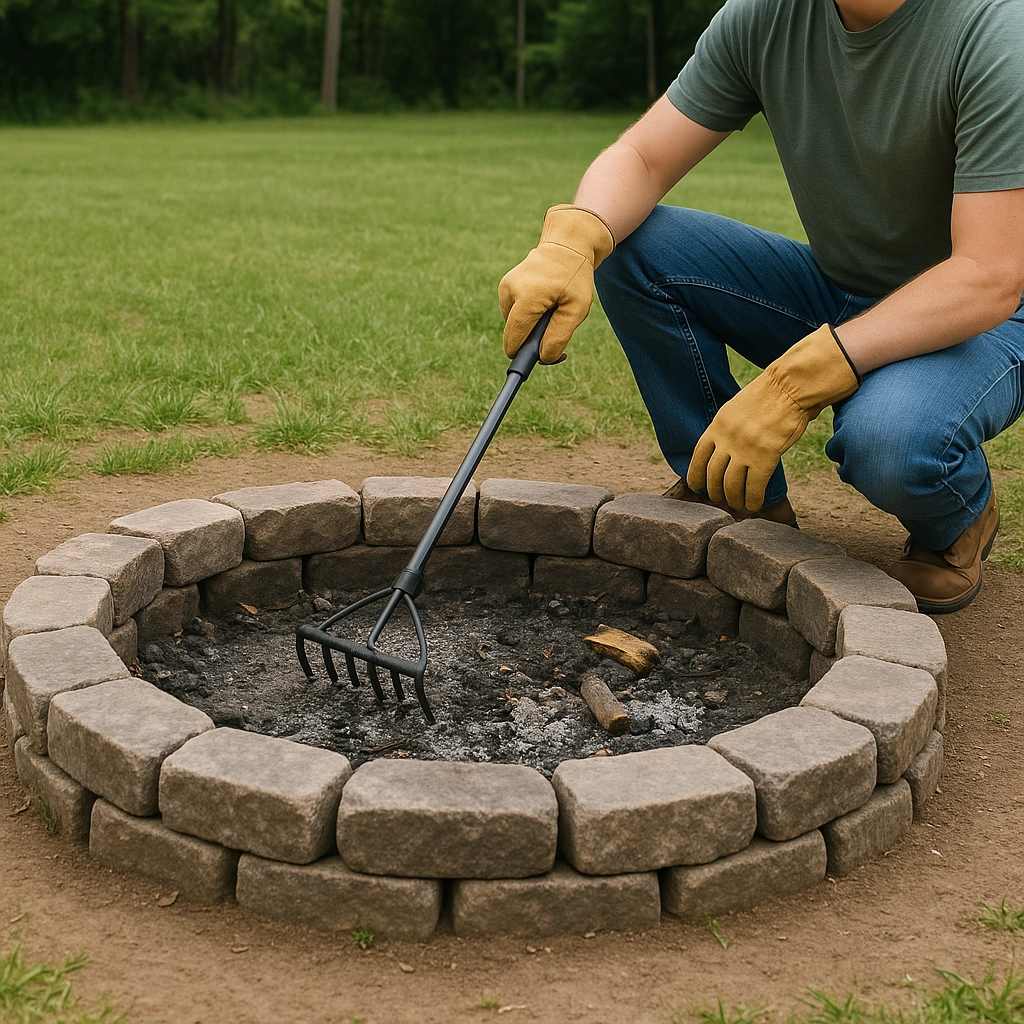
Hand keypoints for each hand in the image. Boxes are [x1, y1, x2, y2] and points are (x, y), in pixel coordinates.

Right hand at [499, 205, 613, 363]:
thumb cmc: (575, 276)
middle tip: (552, 333)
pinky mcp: (505, 286)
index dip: (522, 355)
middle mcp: (510, 291)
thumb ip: (559, 336)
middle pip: (512, 334)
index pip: (514, 338)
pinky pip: (514, 313)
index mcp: (527, 298)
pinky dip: (527, 315)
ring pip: (513, 324)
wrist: (567, 244)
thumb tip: (543, 358)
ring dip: (530, 326)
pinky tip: (543, 303)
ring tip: (551, 311)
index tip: (533, 360)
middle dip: (529, 341)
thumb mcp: (577, 309)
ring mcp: (505, 287)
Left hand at [686, 324, 861, 510]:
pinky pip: (753, 487)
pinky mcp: (765, 457)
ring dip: (733, 499)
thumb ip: (729, 429)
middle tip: (720, 500)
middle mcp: (726, 439)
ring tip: (738, 505)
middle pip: (713, 474)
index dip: (695, 473)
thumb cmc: (770, 395)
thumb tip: (726, 450)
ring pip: (731, 485)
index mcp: (717, 425)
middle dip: (715, 491)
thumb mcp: (737, 408)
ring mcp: (744, 449)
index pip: (698, 455)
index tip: (697, 485)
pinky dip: (752, 499)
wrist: (790, 386)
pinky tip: (754, 505)